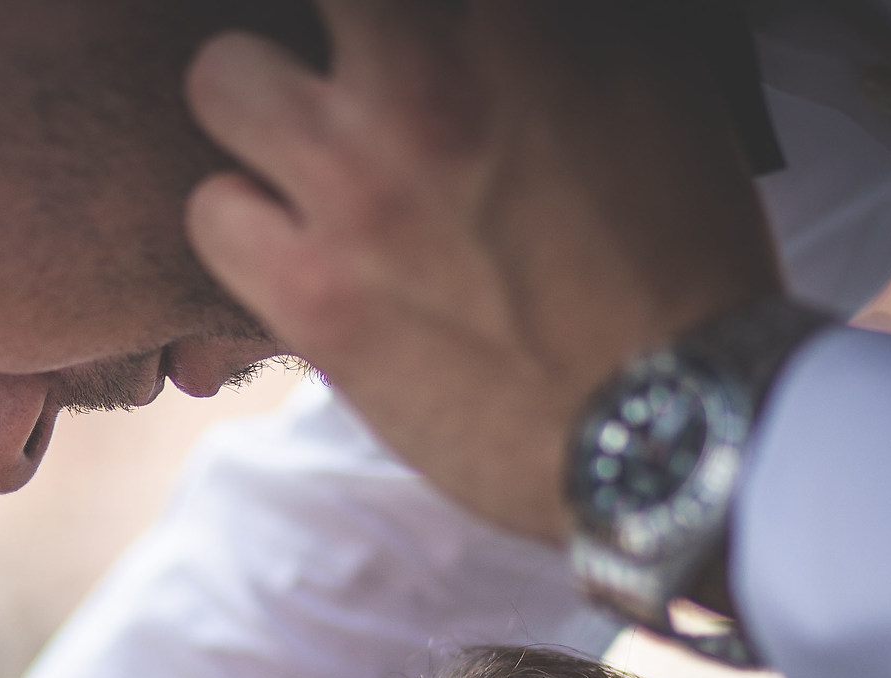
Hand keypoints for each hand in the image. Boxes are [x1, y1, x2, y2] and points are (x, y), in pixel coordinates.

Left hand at [185, 0, 781, 541]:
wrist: (671, 423)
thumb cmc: (680, 259)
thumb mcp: (656, 87)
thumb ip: (553, 31)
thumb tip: (507, 25)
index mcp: (510, 24)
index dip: (390, 18)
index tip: (393, 36)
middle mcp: (424, 83)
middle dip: (326, 29)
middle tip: (349, 77)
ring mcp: (355, 185)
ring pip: (221, 77)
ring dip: (256, 113)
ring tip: (301, 156)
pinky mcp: (311, 294)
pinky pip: (209, 212)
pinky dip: (241, 224)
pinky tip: (289, 246)